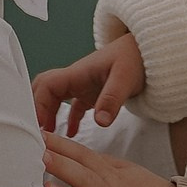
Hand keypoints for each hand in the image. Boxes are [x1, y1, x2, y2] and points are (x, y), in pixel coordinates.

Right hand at [32, 29, 146, 137]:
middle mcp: (77, 78)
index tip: (39, 124)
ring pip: (56, 99)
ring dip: (49, 115)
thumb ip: (111, 100)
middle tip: (38, 131)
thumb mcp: (125, 78)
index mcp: (78, 73)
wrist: (149, 50)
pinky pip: (74, 106)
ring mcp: (84, 85)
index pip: (47, 85)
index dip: (38, 104)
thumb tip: (100, 121)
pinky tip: (72, 133)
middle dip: (37, 109)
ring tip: (49, 136)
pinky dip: (69, 120)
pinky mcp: (94, 92)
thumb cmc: (136, 56)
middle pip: (45, 91)